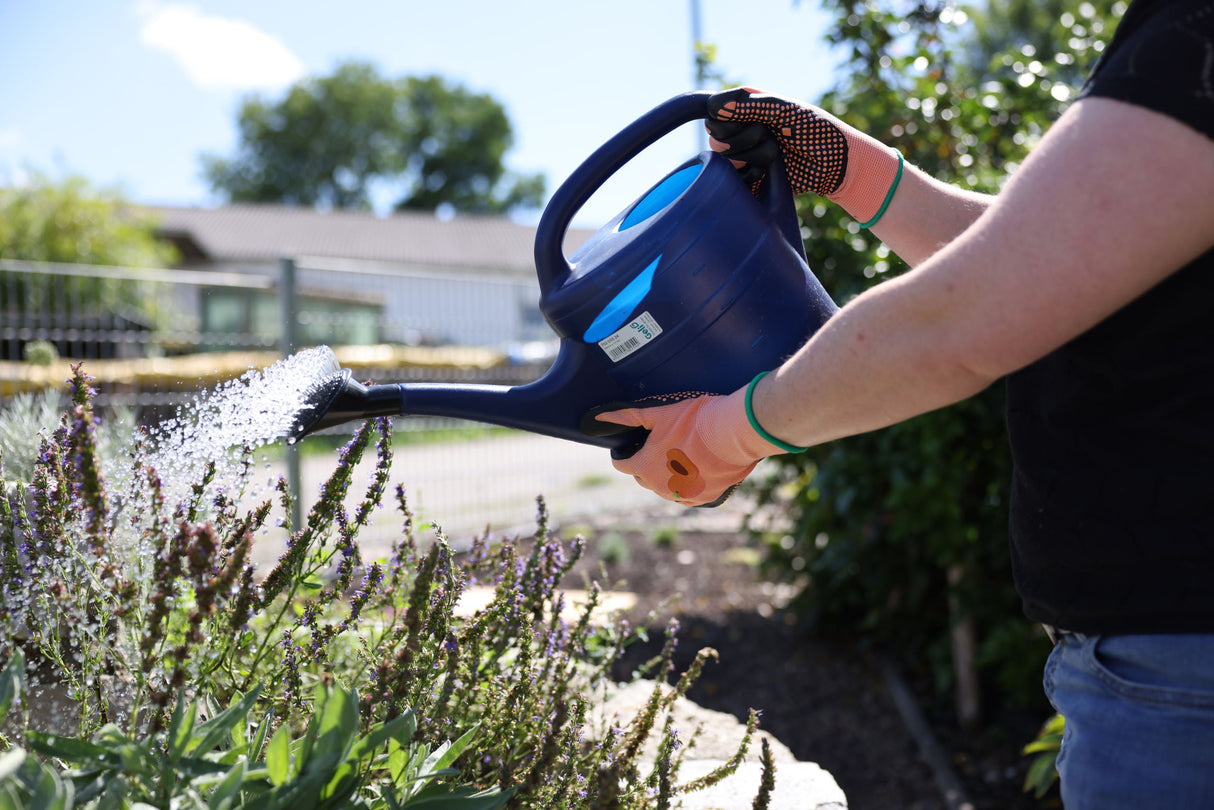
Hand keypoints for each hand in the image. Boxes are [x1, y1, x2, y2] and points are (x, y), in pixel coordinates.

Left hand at [592, 380, 798, 506]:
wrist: (735, 434)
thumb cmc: (695, 421)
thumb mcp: (659, 414)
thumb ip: (629, 417)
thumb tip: (599, 418)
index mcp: (644, 467)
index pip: (622, 464)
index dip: (624, 453)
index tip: (631, 445)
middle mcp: (659, 487)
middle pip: (644, 475)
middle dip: (647, 461)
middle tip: (662, 442)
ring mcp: (682, 496)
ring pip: (666, 485)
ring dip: (669, 473)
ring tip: (684, 451)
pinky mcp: (704, 499)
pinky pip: (689, 493)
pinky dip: (690, 482)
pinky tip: (699, 465)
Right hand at [706, 86, 902, 225]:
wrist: (837, 163)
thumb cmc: (816, 128)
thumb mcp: (785, 110)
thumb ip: (750, 104)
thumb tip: (714, 106)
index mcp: (747, 108)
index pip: (714, 112)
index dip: (727, 119)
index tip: (752, 120)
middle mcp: (741, 131)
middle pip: (717, 138)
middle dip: (746, 137)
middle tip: (771, 135)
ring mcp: (744, 156)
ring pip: (726, 160)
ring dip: (755, 156)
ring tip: (777, 154)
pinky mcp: (750, 179)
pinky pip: (735, 180)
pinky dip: (753, 175)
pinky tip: (771, 172)